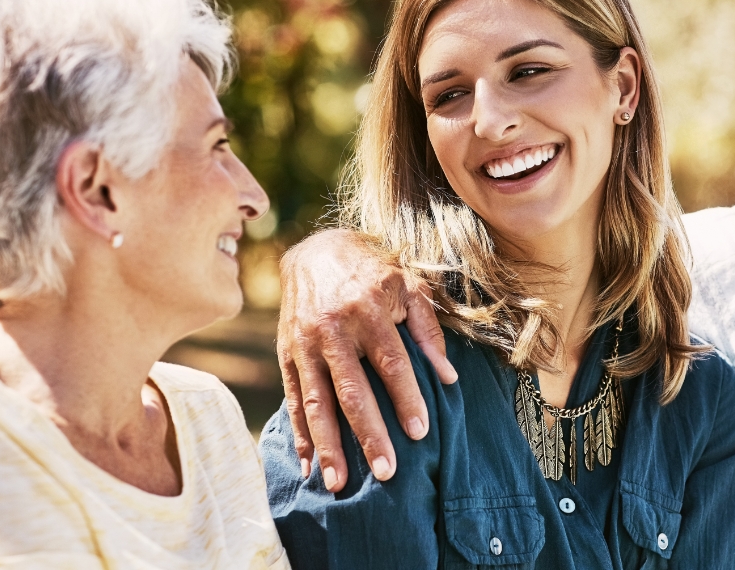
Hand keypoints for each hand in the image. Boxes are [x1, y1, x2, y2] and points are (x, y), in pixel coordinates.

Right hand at [277, 229, 458, 491]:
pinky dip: (300, 436)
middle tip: (385, 473)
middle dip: (368, 435)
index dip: (405, 398)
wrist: (315, 251)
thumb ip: (429, 330)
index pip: (390, 362)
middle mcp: (333, 330)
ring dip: (328, 447)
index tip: (420, 433)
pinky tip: (309, 466)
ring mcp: (305, 345)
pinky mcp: (286, 355)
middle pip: (351, 391)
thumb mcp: (408, 286)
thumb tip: (448, 377)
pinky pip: (294, 400)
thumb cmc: (373, 272)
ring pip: (317, 403)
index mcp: (369, 310)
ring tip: (339, 485)